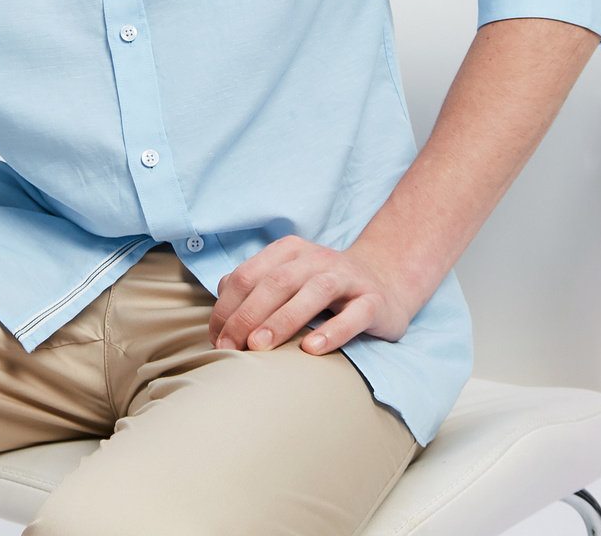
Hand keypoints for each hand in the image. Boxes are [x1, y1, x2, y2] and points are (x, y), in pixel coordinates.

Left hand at [207, 235, 412, 356]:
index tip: (216, 338)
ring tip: (260, 346)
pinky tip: (312, 349)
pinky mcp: (373, 300)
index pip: (249, 275)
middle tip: (230, 347)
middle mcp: (316, 258)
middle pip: (276, 282)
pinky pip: (354, 315)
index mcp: (288, 251)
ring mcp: (347, 277)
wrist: (383, 280)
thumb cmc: (321, 287)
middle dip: (247, 315)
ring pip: (312, 293)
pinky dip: (332, 332)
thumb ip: (253, 289)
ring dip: (282, 320)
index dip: (227, 307)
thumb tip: (220, 319)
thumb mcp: (286, 279)